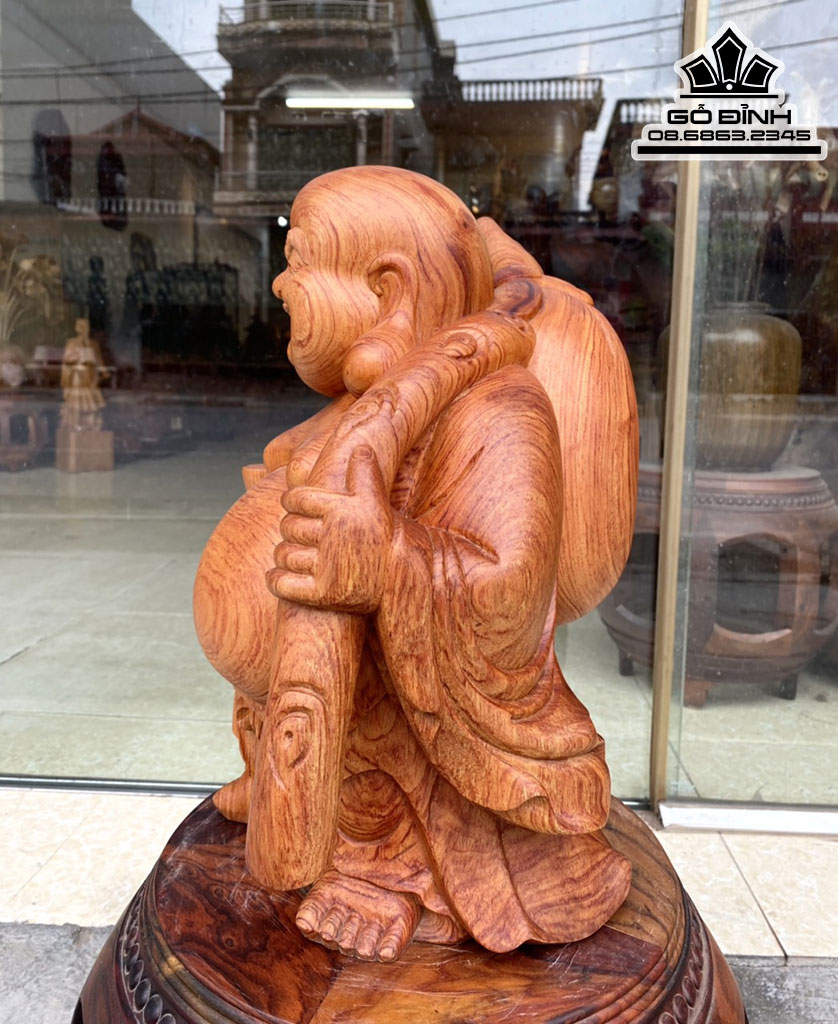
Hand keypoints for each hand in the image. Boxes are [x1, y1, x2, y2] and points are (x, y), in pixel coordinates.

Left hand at [268, 446, 393, 612]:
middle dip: (289, 528)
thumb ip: (364, 473)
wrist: (401, 577)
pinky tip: (279, 575)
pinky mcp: (324, 594)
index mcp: (341, 510)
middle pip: (289, 526)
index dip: (290, 500)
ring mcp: (329, 567)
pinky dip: (276, 579)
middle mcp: (334, 536)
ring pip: (285, 554)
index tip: (291, 504)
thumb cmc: (383, 536)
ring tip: (290, 553)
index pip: (297, 498)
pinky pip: (284, 584)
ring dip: (283, 554)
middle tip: (295, 532)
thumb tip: (361, 447)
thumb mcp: (376, 502)